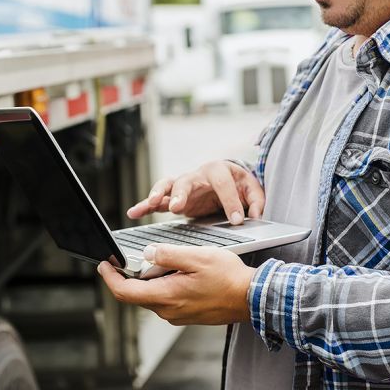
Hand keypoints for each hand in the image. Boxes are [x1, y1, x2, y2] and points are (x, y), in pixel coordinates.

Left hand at [97, 244, 255, 325]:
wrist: (252, 298)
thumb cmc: (229, 277)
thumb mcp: (197, 257)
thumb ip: (168, 255)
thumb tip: (148, 254)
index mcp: (167, 296)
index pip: (125, 292)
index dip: (109, 278)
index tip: (103, 265)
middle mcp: (168, 310)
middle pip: (135, 295)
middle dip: (128, 276)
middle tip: (127, 258)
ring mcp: (177, 315)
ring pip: (151, 297)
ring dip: (149, 280)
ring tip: (161, 262)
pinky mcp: (185, 315)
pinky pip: (165, 300)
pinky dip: (162, 286)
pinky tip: (176, 273)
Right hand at [127, 161, 263, 224]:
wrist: (225, 180)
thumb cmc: (237, 184)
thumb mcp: (251, 189)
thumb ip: (256, 201)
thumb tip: (255, 215)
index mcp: (218, 170)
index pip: (223, 184)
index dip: (230, 202)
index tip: (235, 220)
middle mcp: (197, 175)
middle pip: (187, 180)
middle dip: (182, 193)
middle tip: (179, 207)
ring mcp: (183, 185)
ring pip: (167, 185)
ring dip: (159, 194)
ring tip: (153, 204)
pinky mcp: (174, 197)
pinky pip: (157, 200)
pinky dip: (145, 205)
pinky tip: (133, 212)